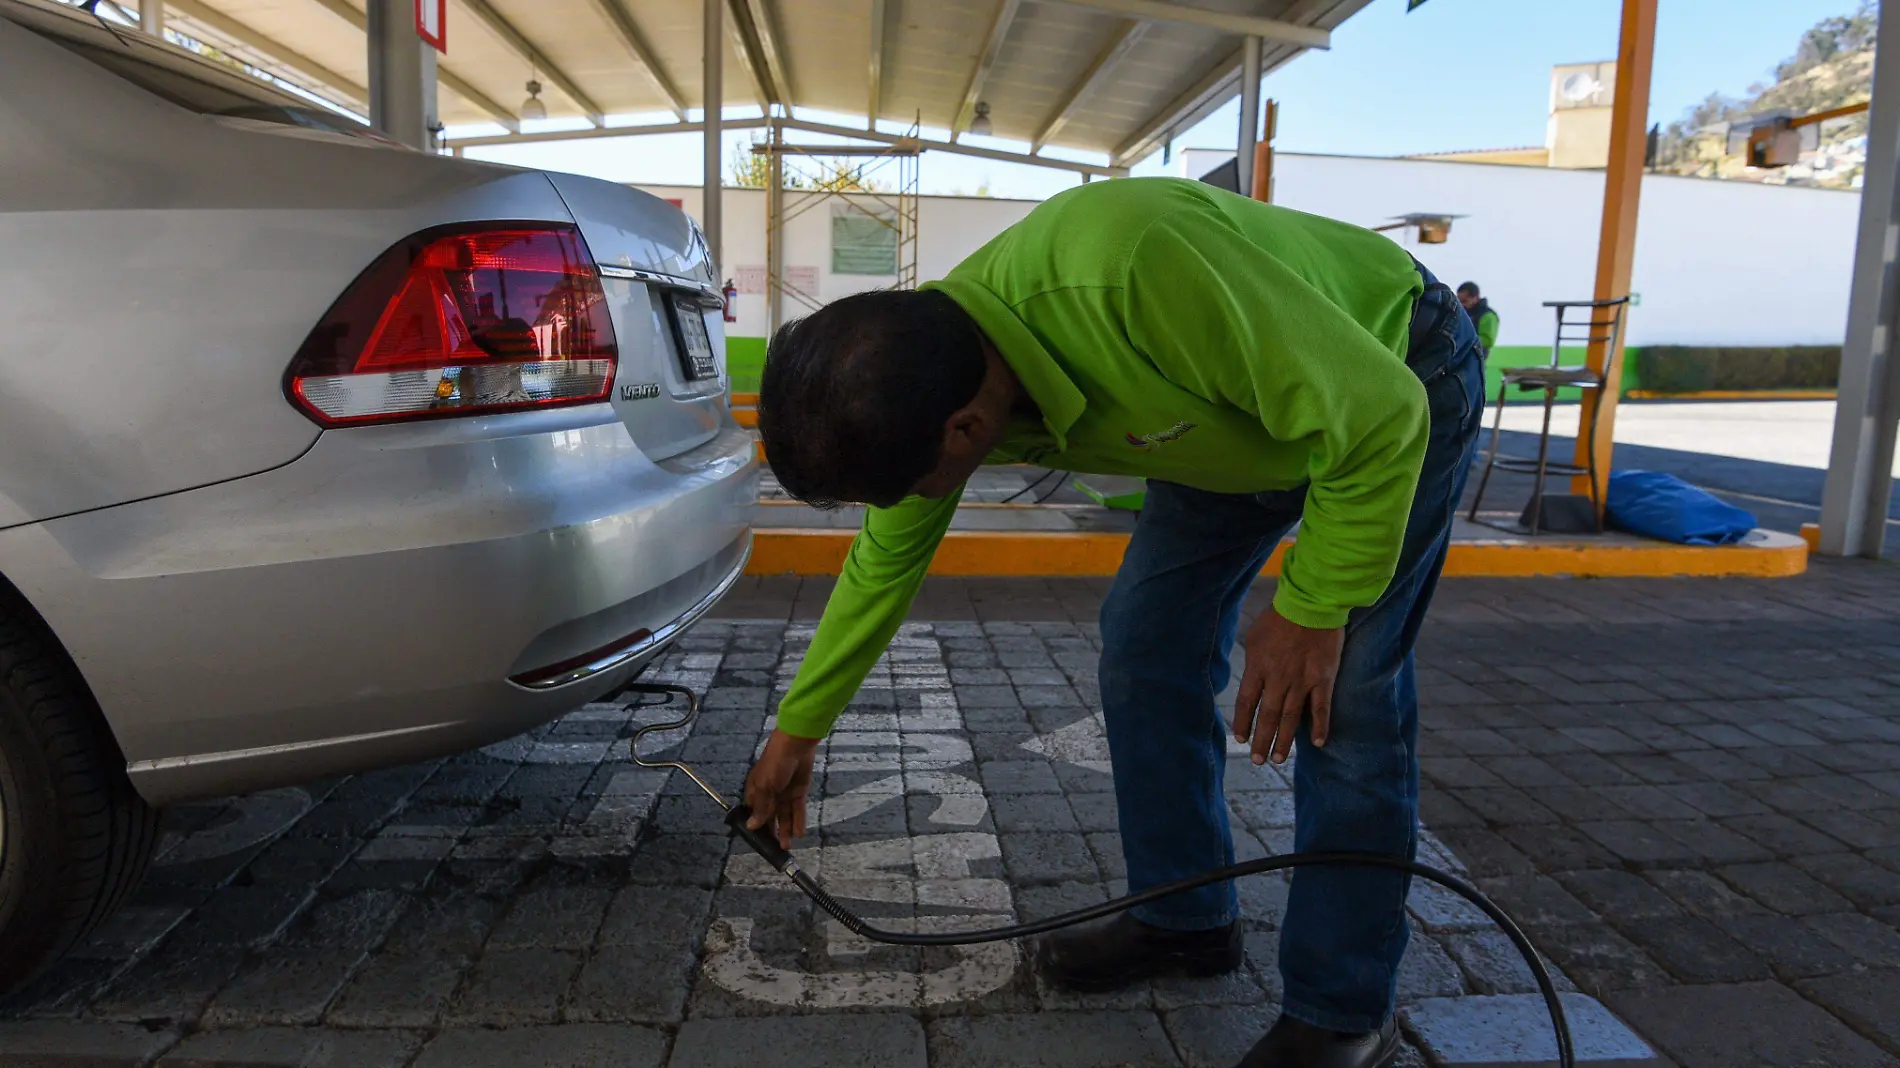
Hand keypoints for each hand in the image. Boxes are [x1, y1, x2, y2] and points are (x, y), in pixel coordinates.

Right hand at [743, 728, 820, 847]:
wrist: (796, 746)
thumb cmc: (775, 763)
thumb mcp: (765, 787)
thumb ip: (761, 808)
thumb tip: (751, 826)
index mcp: (755, 791)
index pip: (753, 814)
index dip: (756, 827)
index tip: (758, 843)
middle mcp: (769, 795)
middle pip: (770, 818)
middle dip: (771, 833)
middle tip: (774, 850)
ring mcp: (784, 794)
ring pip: (784, 816)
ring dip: (786, 830)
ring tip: (787, 846)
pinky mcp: (798, 793)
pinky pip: (797, 810)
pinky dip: (798, 821)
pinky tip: (799, 833)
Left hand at [1233, 608, 1343, 765]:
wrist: (1311, 604)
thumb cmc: (1279, 617)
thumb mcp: (1255, 637)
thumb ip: (1252, 661)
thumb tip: (1247, 678)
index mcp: (1258, 667)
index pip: (1247, 702)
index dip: (1243, 723)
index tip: (1240, 739)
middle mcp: (1278, 679)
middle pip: (1268, 716)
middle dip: (1261, 740)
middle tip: (1258, 760)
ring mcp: (1302, 680)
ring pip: (1292, 717)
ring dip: (1285, 740)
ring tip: (1279, 759)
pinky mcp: (1323, 678)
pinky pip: (1321, 707)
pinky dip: (1320, 726)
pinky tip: (1318, 744)